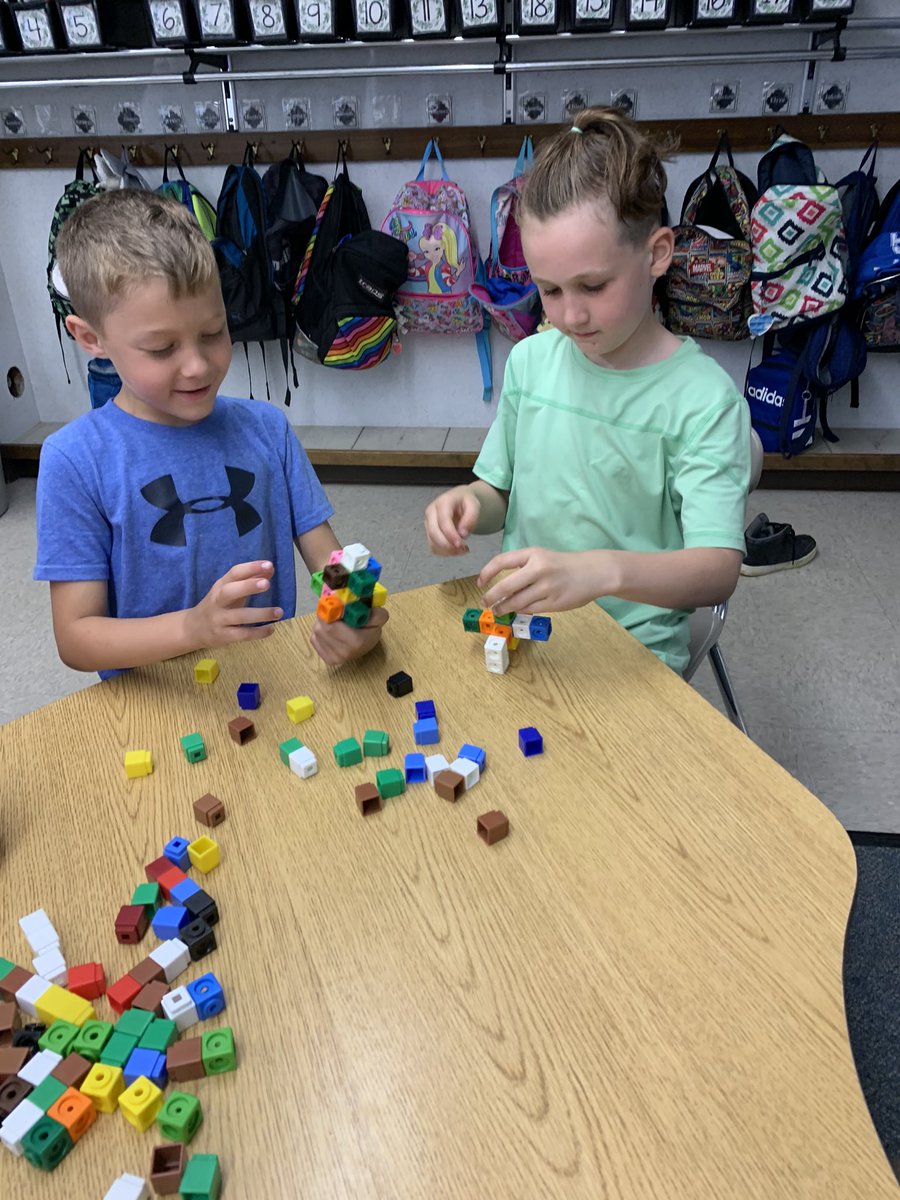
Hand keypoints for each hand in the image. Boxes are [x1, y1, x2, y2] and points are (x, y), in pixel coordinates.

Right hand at [184, 561, 283, 648]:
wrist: (193, 628)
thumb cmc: (218, 605)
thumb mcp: (230, 590)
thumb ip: (249, 579)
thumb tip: (269, 569)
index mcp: (220, 586)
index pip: (234, 573)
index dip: (251, 568)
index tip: (269, 565)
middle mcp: (218, 601)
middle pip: (230, 591)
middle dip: (248, 586)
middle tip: (267, 583)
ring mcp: (219, 619)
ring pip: (239, 616)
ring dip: (260, 614)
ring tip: (279, 612)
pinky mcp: (223, 636)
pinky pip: (242, 634)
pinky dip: (257, 633)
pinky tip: (271, 629)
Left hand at [310, 606, 388, 666]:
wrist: (367, 644)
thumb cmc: (370, 629)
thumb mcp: (379, 617)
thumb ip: (375, 612)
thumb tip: (360, 606)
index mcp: (355, 642)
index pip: (330, 625)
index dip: (329, 613)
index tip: (335, 606)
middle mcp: (343, 652)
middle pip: (321, 628)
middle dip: (325, 616)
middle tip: (334, 612)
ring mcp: (334, 657)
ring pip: (317, 632)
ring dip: (322, 623)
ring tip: (334, 622)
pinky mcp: (327, 659)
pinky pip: (314, 639)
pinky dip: (320, 632)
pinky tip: (331, 632)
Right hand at [424, 486, 481, 555]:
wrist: (459, 500)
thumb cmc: (466, 503)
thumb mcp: (474, 505)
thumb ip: (471, 518)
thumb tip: (463, 534)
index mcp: (442, 502)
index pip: (443, 520)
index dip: (450, 534)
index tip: (461, 544)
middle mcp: (431, 512)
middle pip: (433, 533)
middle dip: (447, 545)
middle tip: (463, 549)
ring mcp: (428, 523)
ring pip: (432, 542)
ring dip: (447, 551)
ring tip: (462, 550)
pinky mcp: (429, 533)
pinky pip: (433, 547)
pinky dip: (444, 552)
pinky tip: (456, 550)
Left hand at [478, 548, 619, 613]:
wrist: (594, 572)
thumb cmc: (564, 564)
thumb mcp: (542, 557)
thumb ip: (522, 567)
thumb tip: (499, 586)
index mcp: (533, 554)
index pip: (501, 561)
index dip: (486, 573)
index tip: (480, 583)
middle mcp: (538, 569)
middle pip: (505, 587)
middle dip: (491, 597)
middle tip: (485, 603)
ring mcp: (547, 588)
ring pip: (516, 602)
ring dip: (503, 608)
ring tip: (498, 610)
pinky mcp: (554, 603)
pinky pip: (530, 609)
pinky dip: (520, 610)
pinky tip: (517, 610)